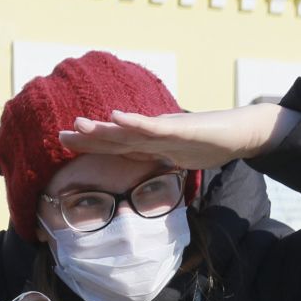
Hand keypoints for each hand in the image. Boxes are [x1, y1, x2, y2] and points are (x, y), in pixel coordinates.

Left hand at [58, 103, 299, 169]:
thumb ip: (161, 165)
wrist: (240, 133)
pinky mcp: (180, 128)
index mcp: (151, 143)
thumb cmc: (211, 144)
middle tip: (60, 136)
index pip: (116, 145)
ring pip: (129, 130)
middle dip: (88, 136)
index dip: (92, 144)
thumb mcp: (179, 160)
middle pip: (115, 136)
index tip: (67, 144)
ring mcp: (165, 130)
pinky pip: (153, 126)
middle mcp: (153, 133)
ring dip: (103, 128)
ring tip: (79, 124)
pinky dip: (134, 122)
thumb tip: (147, 183)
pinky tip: (116, 117)